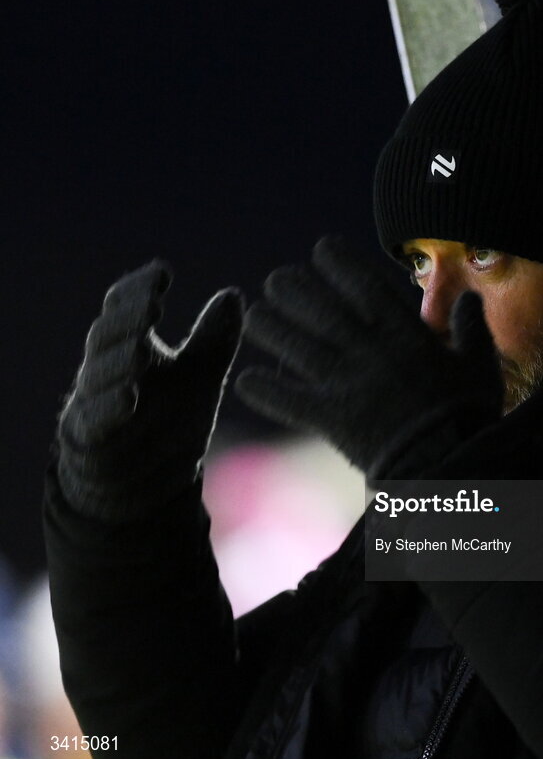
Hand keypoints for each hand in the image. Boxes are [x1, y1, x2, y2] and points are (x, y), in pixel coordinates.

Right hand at [57, 261, 243, 521]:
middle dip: (128, 316)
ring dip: (118, 358)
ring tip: (141, 345)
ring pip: (97, 373)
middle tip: (153, 302)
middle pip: (108, 332)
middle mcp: (108, 367)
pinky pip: (95, 420)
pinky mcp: (92, 440)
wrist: (150, 486)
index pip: (125, 305)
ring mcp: (95, 402)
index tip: (163, 273)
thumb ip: (214, 337)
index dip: (140, 286)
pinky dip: (110, 407)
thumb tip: (233, 293)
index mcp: (131, 344)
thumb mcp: (201, 375)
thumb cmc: (170, 420)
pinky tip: (129, 398)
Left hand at [234, 236, 502, 478]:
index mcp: (405, 333)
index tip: (321, 249)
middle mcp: (370, 350)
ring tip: (253, 317)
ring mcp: (347, 384)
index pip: (364, 285)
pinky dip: (266, 390)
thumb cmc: (470, 414)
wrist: (453, 464)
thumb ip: (472, 328)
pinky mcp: (332, 419)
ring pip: (298, 347)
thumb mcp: (480, 365)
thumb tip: (470, 298)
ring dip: (272, 330)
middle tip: (276, 281)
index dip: (339, 263)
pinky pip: (289, 400)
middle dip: (294, 291)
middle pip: (321, 310)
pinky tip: (245, 380)